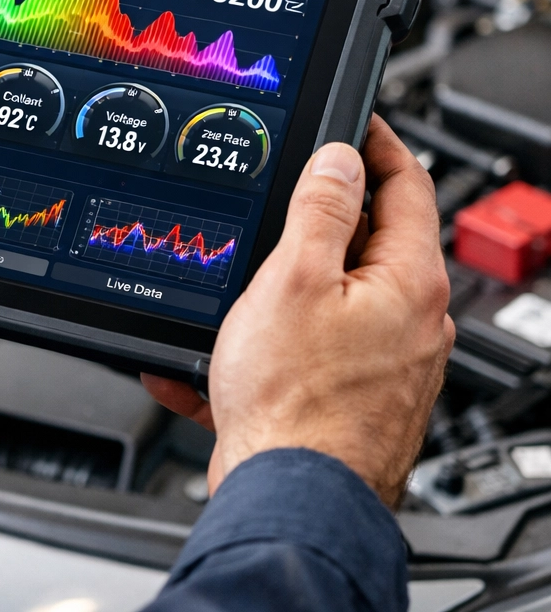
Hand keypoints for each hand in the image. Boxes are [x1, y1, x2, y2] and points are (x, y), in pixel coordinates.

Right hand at [143, 115, 453, 508]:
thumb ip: (322, 209)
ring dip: (281, 282)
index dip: (378, 144)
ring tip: (232, 283)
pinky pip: (306, 347)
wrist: (286, 500)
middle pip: (371, 239)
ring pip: (331, 295)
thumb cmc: (295, 402)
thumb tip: (342, 158)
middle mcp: (410, 322)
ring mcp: (382, 361)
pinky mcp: (349, 394)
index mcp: (409, 283)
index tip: (353, 121)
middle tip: (278, 194)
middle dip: (321, 213)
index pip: (408, 185)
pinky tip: (212, 356)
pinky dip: (265, 338)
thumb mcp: (294, 279)